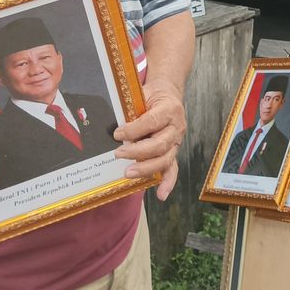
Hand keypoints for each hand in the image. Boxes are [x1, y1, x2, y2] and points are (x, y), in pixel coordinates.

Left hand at [113, 83, 185, 200]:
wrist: (168, 94)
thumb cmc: (151, 96)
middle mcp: (176, 127)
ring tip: (129, 173)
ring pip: (165, 158)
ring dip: (146, 168)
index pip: (153, 121)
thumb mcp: (142, 96)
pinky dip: (167, 183)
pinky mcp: (173, 152)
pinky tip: (161, 195)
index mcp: (169, 109)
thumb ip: (131, 110)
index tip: (117, 134)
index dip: (135, 129)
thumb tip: (113, 128)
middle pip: (160, 144)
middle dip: (138, 151)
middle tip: (118, 154)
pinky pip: (172, 169)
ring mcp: (176, 142)